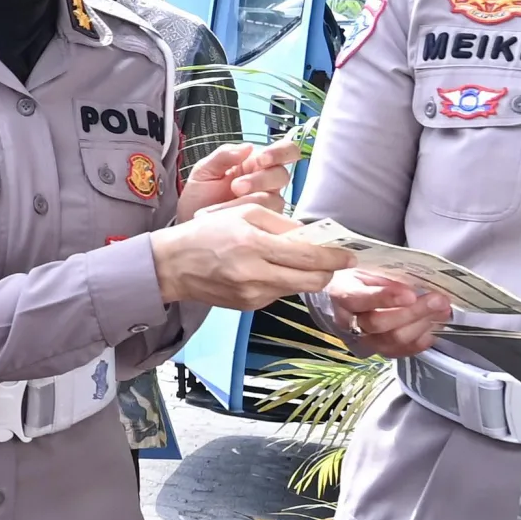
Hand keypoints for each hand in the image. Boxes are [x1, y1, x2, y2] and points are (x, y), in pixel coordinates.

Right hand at [150, 200, 352, 309]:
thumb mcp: (243, 213)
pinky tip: (267, 270)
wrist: (172, 265)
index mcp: (254, 244)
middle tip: (331, 261)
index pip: (309, 256)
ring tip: (293, 261)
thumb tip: (312, 235)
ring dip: (304, 275)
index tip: (348, 255)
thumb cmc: (205, 233)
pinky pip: (278, 294)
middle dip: (328, 271)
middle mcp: (255, 274)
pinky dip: (281, 281)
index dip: (334, 257)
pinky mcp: (248, 306)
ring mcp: (252, 294)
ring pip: (297, 288)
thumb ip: (280, 223)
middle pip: (312, 280)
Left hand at [178, 139, 302, 217]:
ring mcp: (268, 203)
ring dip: (249, 200)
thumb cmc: (198, 196)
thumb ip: (224, 156)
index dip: (280, 152)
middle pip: (281, 175)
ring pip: (274, 198)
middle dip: (260, 179)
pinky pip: (266, 218)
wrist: (189, 223)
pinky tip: (231, 217)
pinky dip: (247, 216)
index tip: (263, 159)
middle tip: (236, 187)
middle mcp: (266, 182)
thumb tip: (248, 146)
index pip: (282, 151)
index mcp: (254, 163)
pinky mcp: (266, 222)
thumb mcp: (204, 171)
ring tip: (224, 206)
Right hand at [322, 268, 451, 358]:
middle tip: (438, 299)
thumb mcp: (371, 267)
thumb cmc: (365, 277)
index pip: (359, 299)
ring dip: (423, 324)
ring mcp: (365, 339)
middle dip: (413, 312)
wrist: (355, 294)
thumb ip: (388, 276)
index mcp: (342, 294)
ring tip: (442, 309)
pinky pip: (403, 350)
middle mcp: (349, 321)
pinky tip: (436, 323)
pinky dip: (424, 338)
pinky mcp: (381, 350)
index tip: (410, 294)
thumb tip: (415, 284)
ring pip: (393, 339)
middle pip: (379, 323)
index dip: (385, 298)